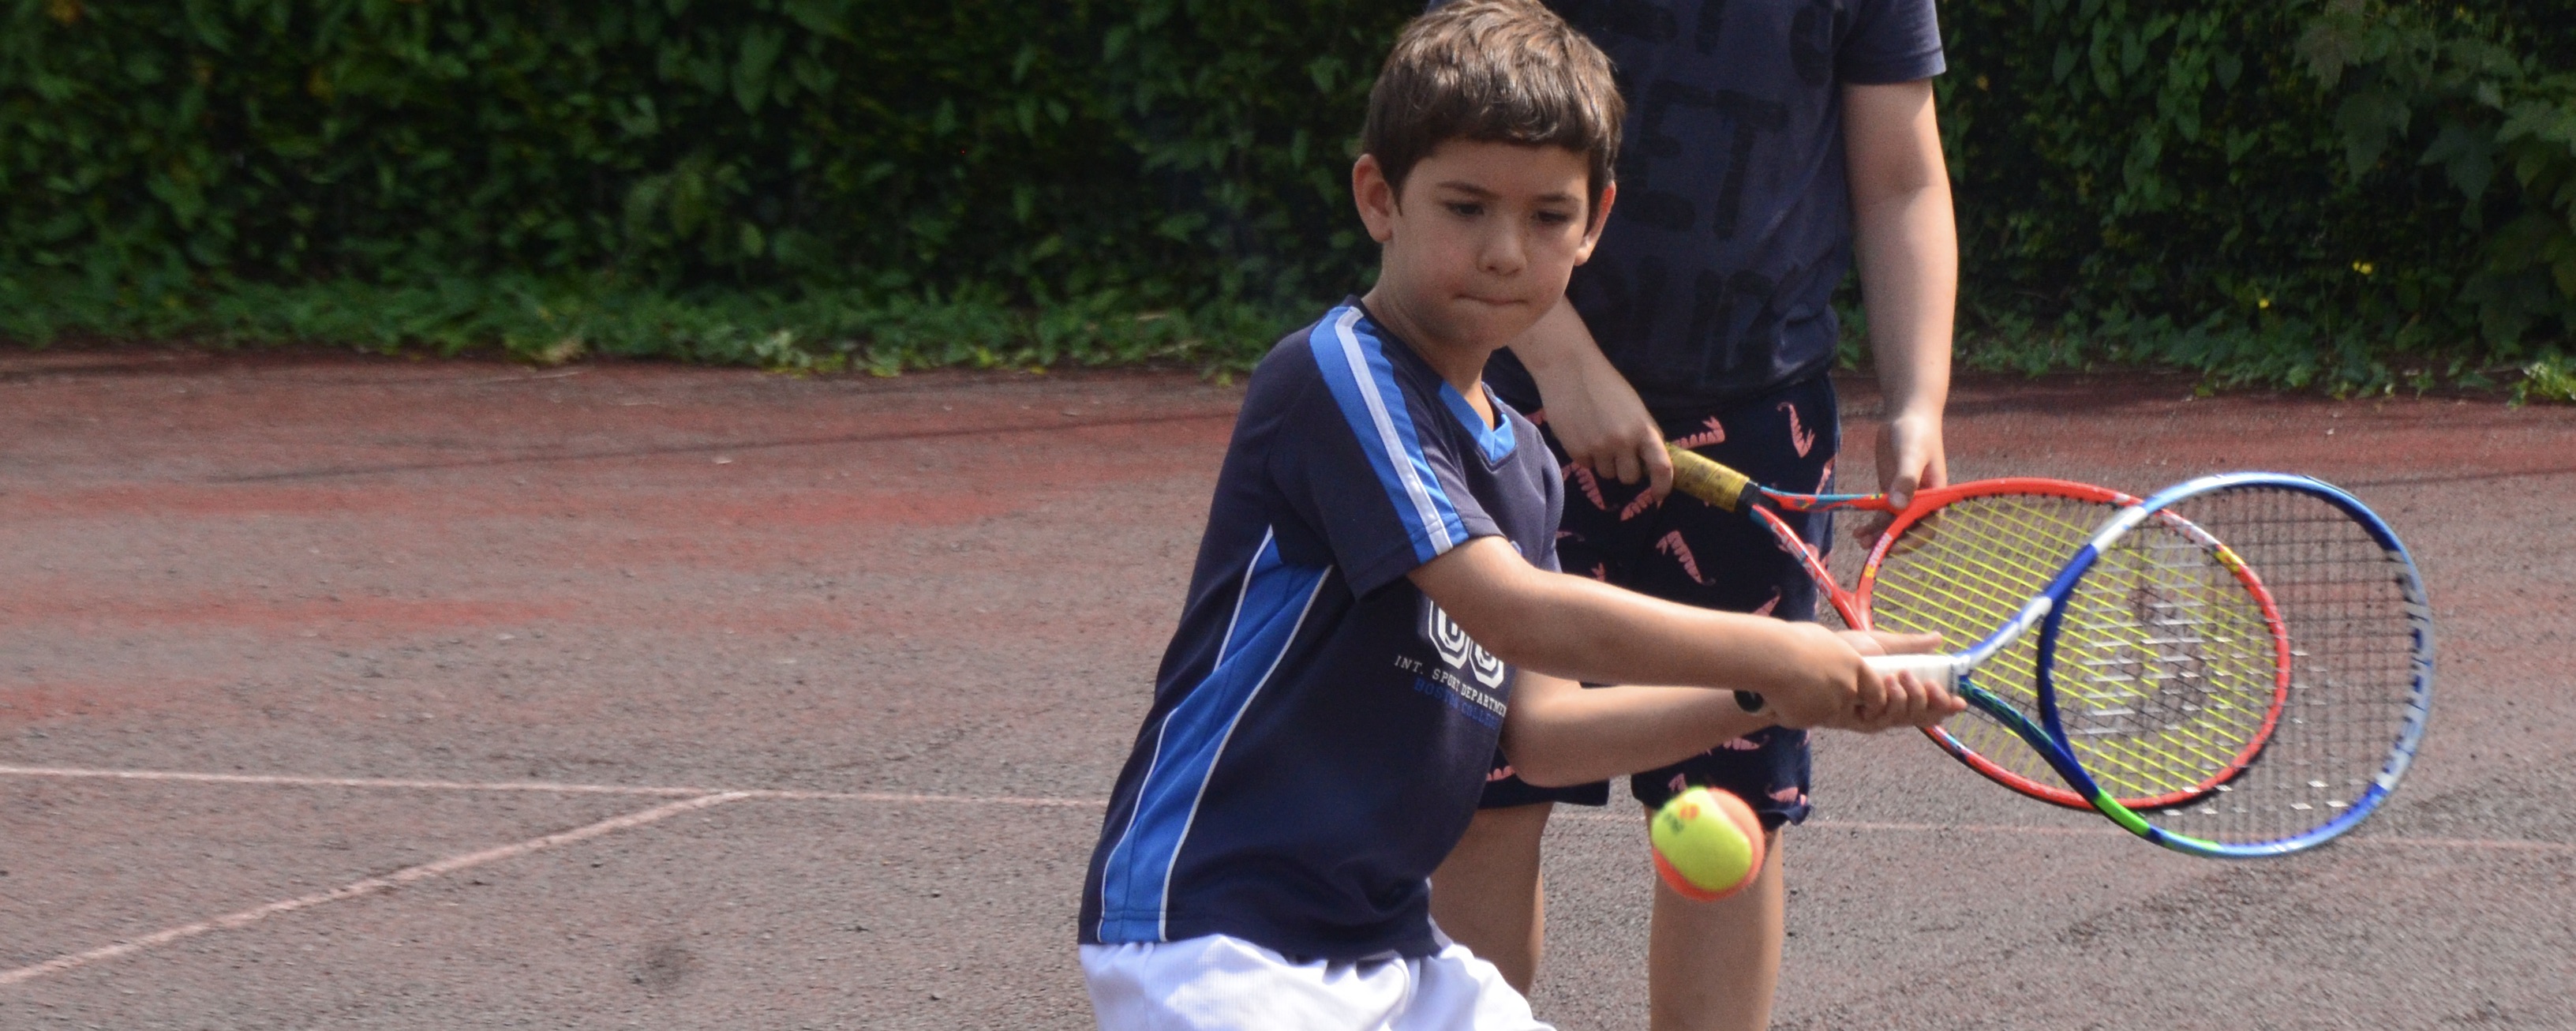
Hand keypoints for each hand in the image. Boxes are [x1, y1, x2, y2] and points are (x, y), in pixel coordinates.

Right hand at [1515, 301, 1672, 496]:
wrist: (1569, 370)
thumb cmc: (1605, 384)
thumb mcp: (1633, 407)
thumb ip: (1642, 433)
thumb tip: (1647, 460)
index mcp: (1643, 429)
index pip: (1661, 466)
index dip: (1663, 485)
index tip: (1660, 494)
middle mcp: (1623, 442)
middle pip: (1630, 477)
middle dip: (1626, 469)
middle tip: (1618, 452)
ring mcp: (1598, 448)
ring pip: (1607, 473)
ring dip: (1604, 462)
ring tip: (1596, 436)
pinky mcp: (1576, 451)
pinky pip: (1587, 465)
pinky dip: (1586, 455)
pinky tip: (1581, 432)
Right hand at [1751, 624, 1877, 729]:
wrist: (1770, 656)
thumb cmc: (1792, 641)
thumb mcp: (1823, 642)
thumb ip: (1838, 657)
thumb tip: (1836, 658)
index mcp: (1855, 667)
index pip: (1876, 691)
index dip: (1874, 701)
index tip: (1866, 703)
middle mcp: (1848, 689)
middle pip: (1851, 707)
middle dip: (1839, 708)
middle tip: (1819, 698)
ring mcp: (1831, 707)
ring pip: (1826, 715)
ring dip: (1812, 708)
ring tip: (1790, 689)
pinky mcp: (1810, 720)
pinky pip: (1804, 720)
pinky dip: (1793, 713)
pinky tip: (1778, 698)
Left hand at [1826, 629, 1964, 730]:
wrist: (1816, 655)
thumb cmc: (1846, 651)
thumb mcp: (1884, 644)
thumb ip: (1911, 645)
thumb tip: (1939, 638)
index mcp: (1898, 695)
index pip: (1928, 708)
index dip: (1945, 707)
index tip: (1961, 700)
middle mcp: (1888, 710)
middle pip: (1922, 718)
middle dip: (1933, 702)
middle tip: (1931, 683)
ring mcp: (1873, 717)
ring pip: (1905, 719)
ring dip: (1910, 697)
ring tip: (1902, 674)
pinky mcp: (1857, 721)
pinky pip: (1882, 719)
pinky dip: (1890, 701)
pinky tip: (1888, 682)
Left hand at [1853, 410, 1947, 540]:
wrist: (1907, 415)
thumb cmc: (1917, 433)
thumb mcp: (1911, 454)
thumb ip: (1906, 480)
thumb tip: (1898, 506)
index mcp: (1934, 496)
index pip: (1926, 526)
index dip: (1911, 539)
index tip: (1892, 545)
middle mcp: (1921, 500)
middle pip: (1907, 529)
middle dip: (1889, 539)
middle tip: (1870, 546)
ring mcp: (1905, 497)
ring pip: (1892, 523)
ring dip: (1877, 534)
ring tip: (1859, 540)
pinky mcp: (1890, 490)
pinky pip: (1882, 513)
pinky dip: (1871, 523)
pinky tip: (1858, 530)